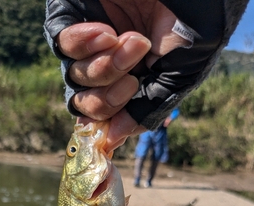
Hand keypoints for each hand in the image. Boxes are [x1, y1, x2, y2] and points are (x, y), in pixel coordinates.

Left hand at [56, 1, 189, 151]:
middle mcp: (107, 65)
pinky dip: (83, 44)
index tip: (109, 138)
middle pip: (85, 104)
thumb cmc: (192, 24)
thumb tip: (111, 140)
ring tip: (134, 43)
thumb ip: (146, 109)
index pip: (104, 117)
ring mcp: (89, 42)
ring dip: (104, 68)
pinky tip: (107, 33)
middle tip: (132, 81)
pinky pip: (61, 43)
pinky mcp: (73, 16)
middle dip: (107, 100)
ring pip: (75, 77)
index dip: (104, 127)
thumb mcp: (177, 76)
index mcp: (131, 82)